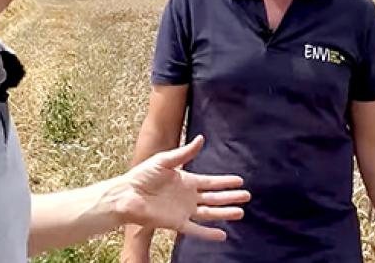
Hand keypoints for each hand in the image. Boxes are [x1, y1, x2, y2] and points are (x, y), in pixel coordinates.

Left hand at [105, 135, 249, 240]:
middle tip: (247, 197)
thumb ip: (184, 153)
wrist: (127, 194)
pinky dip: (208, 233)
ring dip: (224, 213)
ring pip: (209, 213)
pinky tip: (222, 235)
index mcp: (187, 180)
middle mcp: (188, 196)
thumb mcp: (164, 160)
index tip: (240, 181)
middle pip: (214, 197)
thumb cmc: (142, 175)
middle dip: (230, 197)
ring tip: (240, 213)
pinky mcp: (176, 223)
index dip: (225, 182)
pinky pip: (196, 229)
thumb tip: (201, 139)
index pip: (211, 182)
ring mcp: (184, 210)